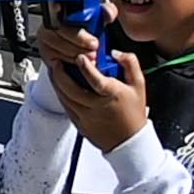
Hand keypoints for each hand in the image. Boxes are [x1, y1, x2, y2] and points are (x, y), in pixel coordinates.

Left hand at [38, 19, 143, 145]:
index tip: (79, 57)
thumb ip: (130, 63)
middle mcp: (97, 106)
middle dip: (60, 73)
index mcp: (112, 95)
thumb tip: (115, 52)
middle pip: (72, 89)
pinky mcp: (80, 124)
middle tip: (57, 62)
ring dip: (57, 83)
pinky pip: (66, 108)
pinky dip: (60, 95)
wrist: (129, 141)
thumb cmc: (134, 112)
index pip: (96, 80)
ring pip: (65, 98)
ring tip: (54, 71)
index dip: (86, 67)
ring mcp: (86, 117)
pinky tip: (59, 87)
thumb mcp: (139, 85)